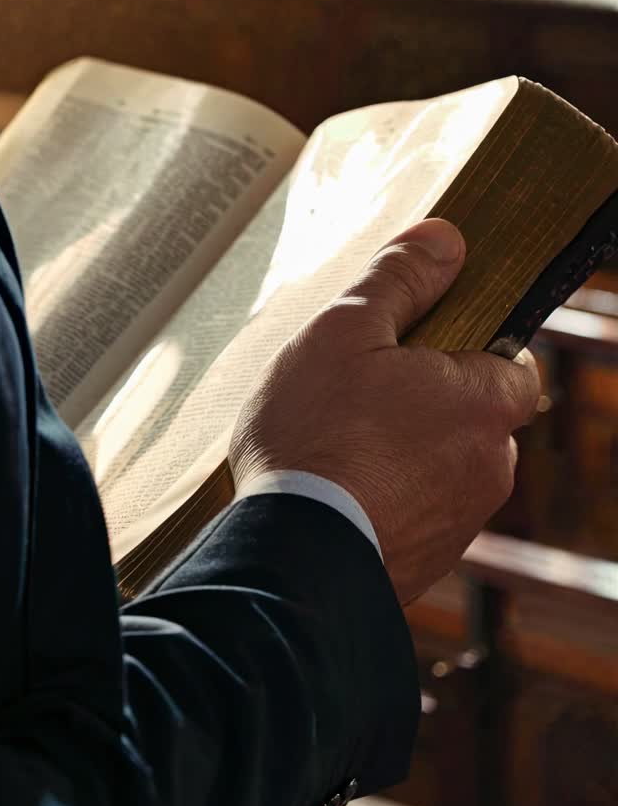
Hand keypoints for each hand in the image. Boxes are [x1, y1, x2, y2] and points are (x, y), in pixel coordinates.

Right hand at [229, 219, 539, 604]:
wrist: (292, 560)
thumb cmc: (315, 439)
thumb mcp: (345, 332)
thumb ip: (400, 280)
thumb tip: (446, 240)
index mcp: (484, 404)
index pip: (513, 363)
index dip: (469, 348)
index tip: (419, 347)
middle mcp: (489, 467)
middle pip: (474, 417)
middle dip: (428, 403)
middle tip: (362, 396)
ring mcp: (460, 523)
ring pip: (443, 468)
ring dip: (404, 454)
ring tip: (338, 448)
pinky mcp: (427, 565)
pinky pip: (415, 514)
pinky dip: (387, 500)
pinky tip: (337, 493)